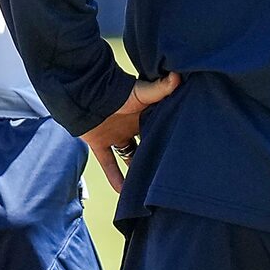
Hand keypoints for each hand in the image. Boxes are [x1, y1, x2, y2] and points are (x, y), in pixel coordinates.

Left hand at [81, 72, 180, 191]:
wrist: (86, 94)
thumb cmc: (118, 90)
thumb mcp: (143, 92)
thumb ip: (161, 88)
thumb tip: (180, 76)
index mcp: (145, 114)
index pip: (161, 127)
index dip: (170, 138)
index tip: (182, 152)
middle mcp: (131, 126)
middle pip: (147, 144)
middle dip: (156, 155)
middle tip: (169, 174)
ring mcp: (116, 135)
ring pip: (130, 156)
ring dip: (137, 170)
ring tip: (149, 187)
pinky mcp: (101, 143)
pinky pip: (109, 164)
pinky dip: (115, 178)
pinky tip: (124, 193)